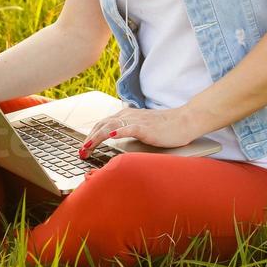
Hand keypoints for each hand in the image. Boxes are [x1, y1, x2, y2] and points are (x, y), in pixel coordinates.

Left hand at [77, 105, 198, 158]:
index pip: (102, 124)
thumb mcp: (142, 129)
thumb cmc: (165, 127)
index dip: (91, 135)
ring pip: (111, 125)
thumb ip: (129, 132)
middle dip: (89, 138)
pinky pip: (130, 127)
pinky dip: (119, 130)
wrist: (184, 121)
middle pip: (102, 125)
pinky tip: (111, 135)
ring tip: (88, 146)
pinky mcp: (146, 127)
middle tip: (81, 151)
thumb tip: (115, 141)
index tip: (83, 147)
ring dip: (97, 136)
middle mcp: (128, 116)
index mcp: (126, 115)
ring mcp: (137, 121)